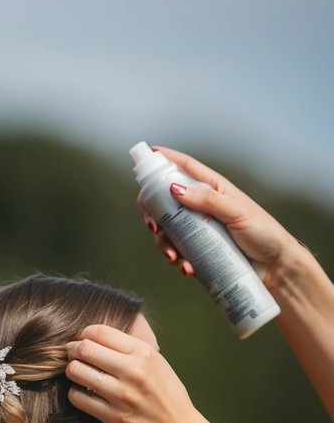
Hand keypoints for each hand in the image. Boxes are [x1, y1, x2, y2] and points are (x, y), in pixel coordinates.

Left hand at [65, 324, 204, 422]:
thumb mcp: (157, 364)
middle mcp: (133, 371)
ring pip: (77, 372)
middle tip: (71, 355)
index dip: (83, 334)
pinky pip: (79, 398)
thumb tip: (95, 338)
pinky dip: (75, 394)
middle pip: (84, 349)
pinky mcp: (113, 417)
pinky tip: (82, 394)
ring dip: (72, 372)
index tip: (81, 341)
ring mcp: (122, 395)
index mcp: (144, 353)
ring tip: (76, 374)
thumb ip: (130, 349)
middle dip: (72, 350)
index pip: (100, 332)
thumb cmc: (167, 396)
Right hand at [140, 147, 302, 294]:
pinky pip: (180, 254)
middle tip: (154, 228)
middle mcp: (202, 207)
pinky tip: (186, 268)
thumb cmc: (263, 233)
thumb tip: (174, 189)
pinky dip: (179, 261)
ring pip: (168, 232)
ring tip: (174, 258)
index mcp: (212, 189)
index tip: (147, 154)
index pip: (184, 168)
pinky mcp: (200, 252)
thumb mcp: (236, 211)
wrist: (275, 267)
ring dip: (164, 245)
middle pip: (165, 202)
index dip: (164, 160)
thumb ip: (207, 200)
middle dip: (153, 214)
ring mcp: (199, 230)